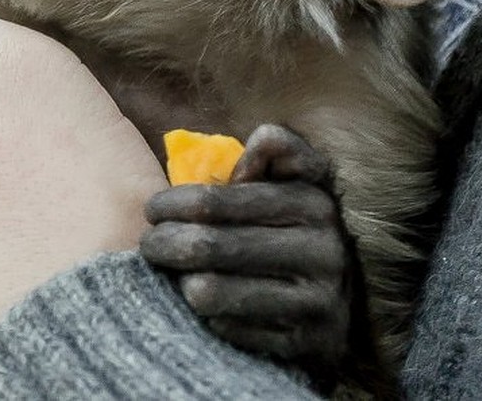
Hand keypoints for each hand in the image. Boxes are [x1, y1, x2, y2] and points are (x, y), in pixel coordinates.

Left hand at [139, 124, 352, 381]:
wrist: (334, 299)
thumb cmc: (287, 225)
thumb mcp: (289, 181)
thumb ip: (276, 153)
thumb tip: (261, 138)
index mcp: (313, 202)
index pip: (214, 202)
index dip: (172, 204)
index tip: (152, 209)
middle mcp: (324, 251)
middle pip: (207, 247)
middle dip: (163, 243)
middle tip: (148, 243)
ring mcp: (318, 302)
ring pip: (210, 291)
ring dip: (178, 280)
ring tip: (169, 271)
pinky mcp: (307, 343)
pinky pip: (227, 328)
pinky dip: (206, 315)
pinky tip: (202, 300)